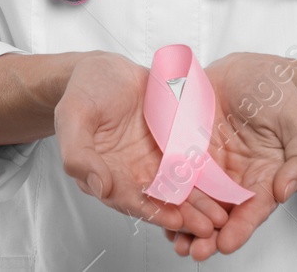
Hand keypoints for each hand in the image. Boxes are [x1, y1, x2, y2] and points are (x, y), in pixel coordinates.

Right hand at [53, 51, 230, 239]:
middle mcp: (130, 173)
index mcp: (103, 171)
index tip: (174, 220)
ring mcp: (153, 161)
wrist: (104, 69)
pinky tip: (224, 190)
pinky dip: (205, 182)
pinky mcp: (171, 146)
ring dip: (199, 206)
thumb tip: (98, 187)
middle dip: (184, 217)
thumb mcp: (73, 115)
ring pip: (178, 189)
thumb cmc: (84, 90)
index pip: (128, 200)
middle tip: (208, 227)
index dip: (151, 212)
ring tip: (222, 217)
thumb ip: (78, 153)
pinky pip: (189, 166)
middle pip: (158, 201)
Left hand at [161, 52, 296, 260]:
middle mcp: (237, 178)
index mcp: (267, 177)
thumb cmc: (282, 96)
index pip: (254, 210)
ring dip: (184, 222)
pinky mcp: (189, 148)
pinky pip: (177, 173)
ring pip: (196, 199)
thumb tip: (286, 191)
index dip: (240, 229)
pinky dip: (168, 192)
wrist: (252, 70)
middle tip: (192, 251)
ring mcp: (211, 164)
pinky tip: (156, 206)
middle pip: (222, 213)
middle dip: (207, 235)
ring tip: (173, 240)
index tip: (225, 245)